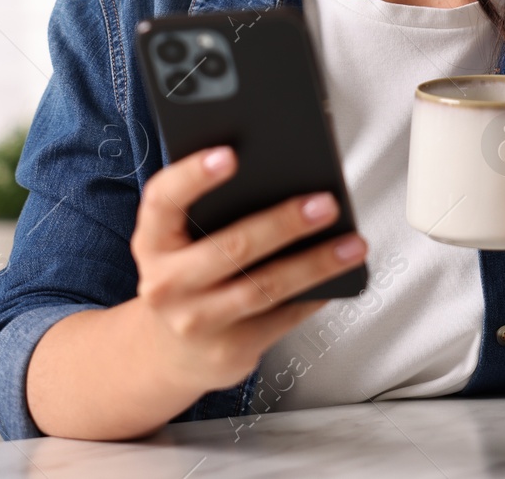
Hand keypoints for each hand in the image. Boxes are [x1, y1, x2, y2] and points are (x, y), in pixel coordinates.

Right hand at [130, 145, 368, 392]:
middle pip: (231, 248)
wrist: (167, 353)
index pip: (164, 200)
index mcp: (152, 242)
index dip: (193, 175)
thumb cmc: (185, 279)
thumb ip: (207, 213)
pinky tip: (339, 276)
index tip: (229, 153)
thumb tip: (281, 179)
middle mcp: (167, 284)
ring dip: (315, 263)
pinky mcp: (229, 350)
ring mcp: (197, 322)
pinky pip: (281, 318)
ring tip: (352, 243)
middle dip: (284, 223)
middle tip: (325, 204)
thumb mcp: (176, 244)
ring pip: (264, 287)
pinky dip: (314, 294)